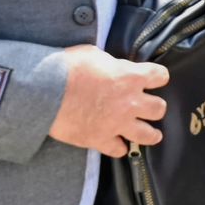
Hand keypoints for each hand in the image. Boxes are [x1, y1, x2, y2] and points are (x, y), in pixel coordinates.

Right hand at [48, 45, 169, 156]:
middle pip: (159, 109)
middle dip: (155, 108)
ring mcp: (117, 123)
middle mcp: (130, 102)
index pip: (160, 76)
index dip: (158, 77)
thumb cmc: (67, 68)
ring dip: (150, 134)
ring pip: (148, 135)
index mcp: (130, 77)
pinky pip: (119, 150)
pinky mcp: (101, 140)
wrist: (44, 91)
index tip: (155, 79)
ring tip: (152, 134)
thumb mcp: (94, 54)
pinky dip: (118, 147)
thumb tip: (113, 67)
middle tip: (149, 107)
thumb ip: (110, 63)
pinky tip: (117, 144)